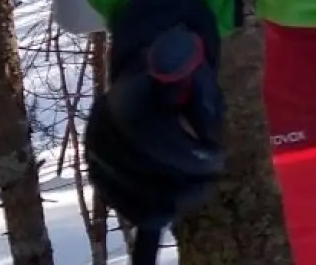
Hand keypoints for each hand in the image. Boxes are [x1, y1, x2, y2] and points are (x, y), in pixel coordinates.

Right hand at [84, 0, 224, 230]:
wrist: (151, 72)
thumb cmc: (180, 74)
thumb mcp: (196, 70)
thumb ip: (197, 89)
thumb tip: (199, 119)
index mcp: (122, 98)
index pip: (145, 135)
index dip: (182, 153)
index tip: (215, 159)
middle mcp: (100, 132)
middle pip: (141, 172)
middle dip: (185, 180)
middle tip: (214, 176)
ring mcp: (99, 160)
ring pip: (136, 199)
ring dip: (176, 201)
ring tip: (202, 189)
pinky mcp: (108, 182)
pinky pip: (124, 209)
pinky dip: (143, 235)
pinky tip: (151, 258)